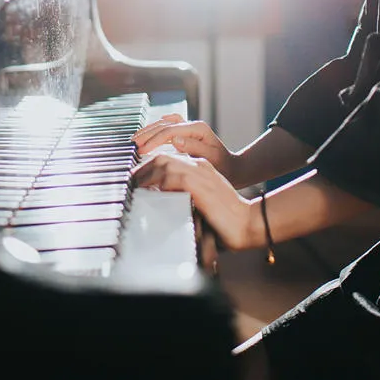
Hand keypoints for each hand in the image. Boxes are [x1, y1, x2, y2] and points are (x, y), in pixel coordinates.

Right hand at [132, 114, 236, 182]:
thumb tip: (175, 140)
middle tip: (134, 144)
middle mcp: (193, 125)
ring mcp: (189, 128)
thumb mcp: (210, 159)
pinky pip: (168, 126)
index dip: (154, 140)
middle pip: (164, 125)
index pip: (170, 131)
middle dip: (147, 134)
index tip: (142, 150)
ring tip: (136, 139)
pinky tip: (150, 131)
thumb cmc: (223, 167)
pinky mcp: (186, 133)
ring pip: (164, 124)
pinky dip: (157, 128)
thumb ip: (193, 148)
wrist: (233, 168)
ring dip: (149, 130)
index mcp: (198, 129)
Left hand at [132, 151, 253, 251]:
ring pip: (166, 163)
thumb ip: (182, 199)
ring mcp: (201, 174)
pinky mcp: (201, 186)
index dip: (148, 167)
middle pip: (163, 156)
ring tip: (137, 187)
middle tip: (131, 182)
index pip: (168, 158)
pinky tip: (152, 193)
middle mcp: (200, 166)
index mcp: (200, 168)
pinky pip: (174, 177)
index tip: (137, 180)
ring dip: (147, 174)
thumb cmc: (225, 221)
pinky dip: (160, 183)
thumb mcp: (200, 205)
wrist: (249, 224)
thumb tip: (157, 204)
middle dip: (143, 168)